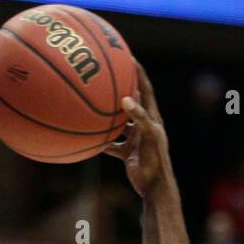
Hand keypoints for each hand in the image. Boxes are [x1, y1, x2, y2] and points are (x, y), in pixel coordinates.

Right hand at [103, 64, 171, 197]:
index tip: (129, 57)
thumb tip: (125, 99)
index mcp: (152, 118)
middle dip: (121, 87)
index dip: (138, 72)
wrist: (155, 187)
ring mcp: (135, 138)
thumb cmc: (155, 161)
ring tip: (94, 102)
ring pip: (119, 122)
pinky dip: (100, 140)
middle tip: (108, 72)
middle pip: (131, 101)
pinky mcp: (128, 152)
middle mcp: (144, 125)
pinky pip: (111, 142)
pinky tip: (87, 136)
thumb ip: (139, 118)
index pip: (145, 89)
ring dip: (108, 114)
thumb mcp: (149, 136)